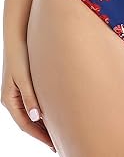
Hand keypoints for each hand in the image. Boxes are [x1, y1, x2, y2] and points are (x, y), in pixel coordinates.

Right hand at [1, 37, 55, 151]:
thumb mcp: (24, 77)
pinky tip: (52, 115)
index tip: (52, 145)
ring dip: (42, 125)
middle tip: (57, 144)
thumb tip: (35, 118)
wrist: (18, 36)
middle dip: (41, 134)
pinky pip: (32, 105)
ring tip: (57, 134)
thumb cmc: (20, 55)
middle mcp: (11, 99)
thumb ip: (29, 97)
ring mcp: (16, 93)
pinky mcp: (23, 86)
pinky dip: (41, 113)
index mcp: (9, 100)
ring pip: (30, 115)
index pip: (25, 124)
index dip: (39, 136)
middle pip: (27, 122)